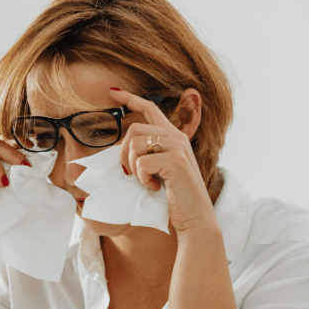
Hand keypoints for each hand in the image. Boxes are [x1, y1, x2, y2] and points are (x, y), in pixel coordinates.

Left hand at [108, 88, 216, 232]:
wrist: (194, 216)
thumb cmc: (174, 196)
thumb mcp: (160, 170)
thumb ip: (148, 154)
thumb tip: (121, 149)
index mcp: (173, 136)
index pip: (150, 108)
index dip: (131, 98)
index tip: (113, 92)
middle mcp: (176, 137)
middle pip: (134, 128)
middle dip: (123, 152)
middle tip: (131, 173)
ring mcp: (177, 147)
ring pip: (135, 144)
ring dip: (133, 167)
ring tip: (147, 181)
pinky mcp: (175, 161)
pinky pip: (141, 163)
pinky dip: (142, 178)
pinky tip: (154, 187)